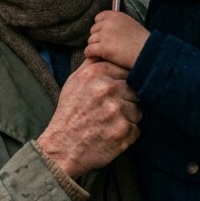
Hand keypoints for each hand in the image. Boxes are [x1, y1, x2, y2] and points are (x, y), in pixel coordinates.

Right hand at [36, 59, 140, 178]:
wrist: (61, 148)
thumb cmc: (68, 114)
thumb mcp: (73, 83)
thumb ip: (91, 65)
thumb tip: (106, 52)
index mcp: (96, 74)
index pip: (125, 72)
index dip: (121, 86)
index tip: (113, 96)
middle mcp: (107, 89)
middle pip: (134, 91)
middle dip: (126, 102)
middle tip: (110, 113)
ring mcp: (117, 110)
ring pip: (138, 110)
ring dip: (127, 119)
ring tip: (108, 125)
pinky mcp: (124, 131)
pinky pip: (136, 129)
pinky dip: (126, 135)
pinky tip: (110, 136)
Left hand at [85, 10, 149, 69]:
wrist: (148, 53)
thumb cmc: (142, 42)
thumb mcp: (130, 25)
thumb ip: (118, 24)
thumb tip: (106, 29)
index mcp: (116, 15)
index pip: (98, 18)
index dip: (100, 27)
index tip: (105, 35)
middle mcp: (108, 23)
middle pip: (93, 30)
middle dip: (98, 38)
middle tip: (106, 46)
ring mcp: (104, 35)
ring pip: (90, 41)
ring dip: (95, 47)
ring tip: (103, 53)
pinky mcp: (102, 47)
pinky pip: (88, 50)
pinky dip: (91, 55)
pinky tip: (97, 58)